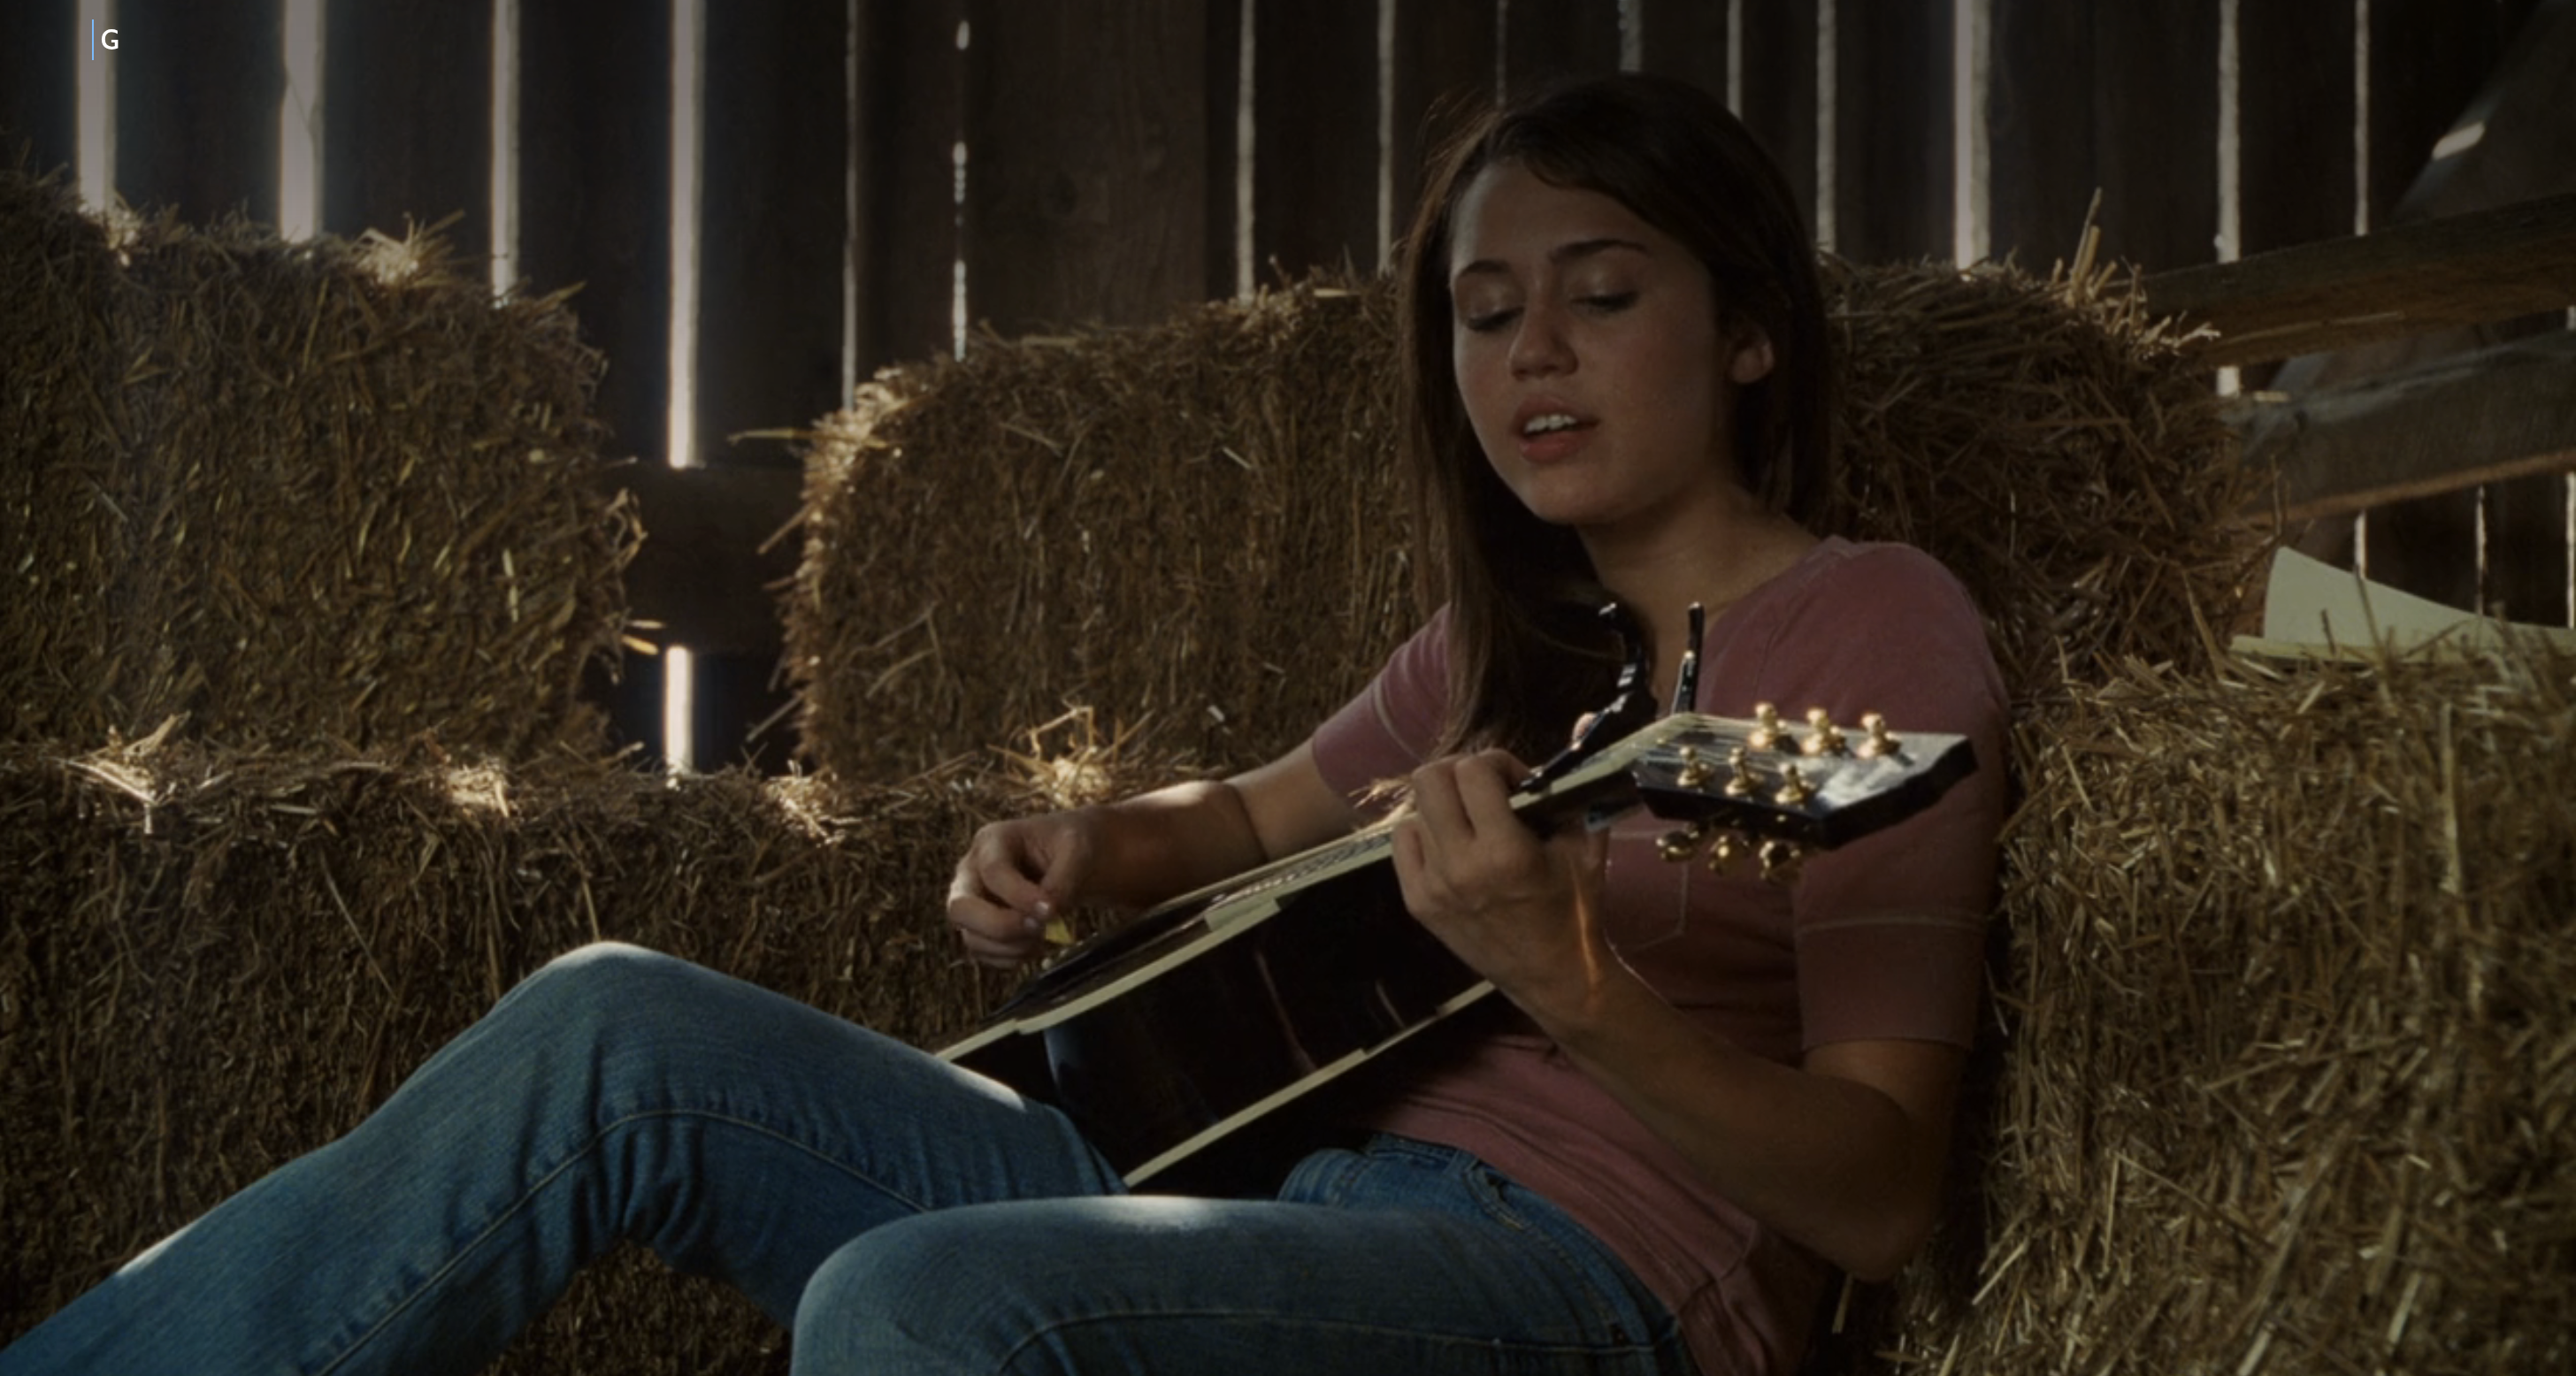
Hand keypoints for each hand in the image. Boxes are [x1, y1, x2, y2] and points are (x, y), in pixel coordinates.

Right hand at [946, 810, 1098, 967]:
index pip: (993, 872)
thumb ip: (1063, 879)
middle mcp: (971, 872)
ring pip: (971, 938)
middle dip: (999, 927)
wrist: (1069, 860)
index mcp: (992, 840)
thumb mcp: (1076, 849)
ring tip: (1044, 935)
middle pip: (959, 909)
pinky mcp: (979, 928)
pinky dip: (1012, 958)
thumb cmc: (1069, 846)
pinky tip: (1036, 944)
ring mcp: (971, 903)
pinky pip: (984, 954)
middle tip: (1039, 929)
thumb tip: (1047, 913)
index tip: (1050, 911)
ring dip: (1011, 946)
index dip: (1020, 896)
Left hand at [1389, 750, 1613, 1019]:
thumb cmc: (1575, 908)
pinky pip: (1402, 841)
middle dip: (1461, 772)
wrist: (1552, 976)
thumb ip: (1578, 783)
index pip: (1474, 770)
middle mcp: (1460, 867)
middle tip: (1487, 791)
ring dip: (1445, 804)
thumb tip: (1583, 719)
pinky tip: (1455, 845)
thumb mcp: (1586, 845)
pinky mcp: (1417, 903)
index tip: (1518, 784)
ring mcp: (1432, 887)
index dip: (1498, 763)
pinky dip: (1426, 832)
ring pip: (1415, 808)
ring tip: (1474, 822)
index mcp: (1505, 852)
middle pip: (1429, 778)